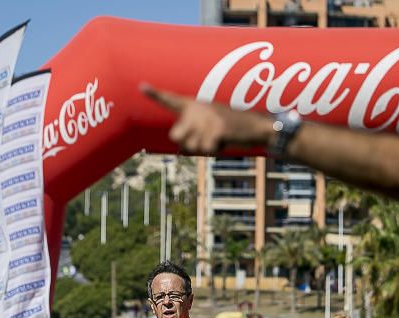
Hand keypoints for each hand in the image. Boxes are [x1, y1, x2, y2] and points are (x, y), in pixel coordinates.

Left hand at [143, 84, 271, 154]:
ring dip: (203, 149)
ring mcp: (208, 119)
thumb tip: (181, 149)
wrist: (257, 126)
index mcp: (195, 105)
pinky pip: (206, 150)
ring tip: (218, 138)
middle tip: (204, 139)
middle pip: (175, 135)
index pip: (171, 99)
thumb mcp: (211, 125)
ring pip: (191, 147)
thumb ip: (193, 131)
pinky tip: (225, 141)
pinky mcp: (217, 129)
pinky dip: (215, 151)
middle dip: (187, 144)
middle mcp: (198, 109)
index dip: (155, 94)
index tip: (141, 85)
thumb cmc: (231, 129)